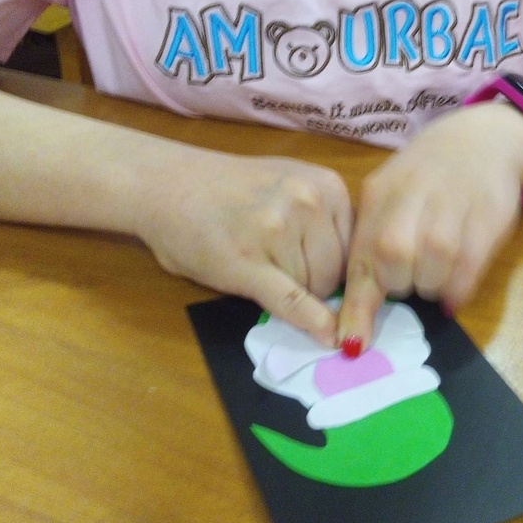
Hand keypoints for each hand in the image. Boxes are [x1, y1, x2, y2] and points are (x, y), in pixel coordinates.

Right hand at [134, 146, 352, 344]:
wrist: (166, 184)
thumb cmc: (231, 189)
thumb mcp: (291, 185)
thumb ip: (325, 218)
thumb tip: (356, 273)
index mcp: (327, 185)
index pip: (355, 248)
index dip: (337, 267)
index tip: (319, 272)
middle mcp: (308, 202)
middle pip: (337, 273)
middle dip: (314, 283)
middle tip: (275, 264)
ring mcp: (278, 231)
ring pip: (313, 290)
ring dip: (290, 290)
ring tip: (255, 260)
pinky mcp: (248, 263)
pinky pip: (291, 302)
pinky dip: (311, 323)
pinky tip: (327, 337)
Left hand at [337, 103, 522, 346]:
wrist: (481, 140)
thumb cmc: (425, 177)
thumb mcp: (388, 195)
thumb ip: (370, 243)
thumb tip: (353, 309)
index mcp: (379, 196)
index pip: (362, 257)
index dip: (357, 306)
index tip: (353, 344)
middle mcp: (412, 200)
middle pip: (394, 265)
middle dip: (401, 284)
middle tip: (410, 275)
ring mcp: (452, 208)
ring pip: (432, 271)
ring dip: (431, 285)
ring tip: (436, 270)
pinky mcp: (487, 219)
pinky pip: (467, 272)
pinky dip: (458, 288)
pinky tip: (456, 282)